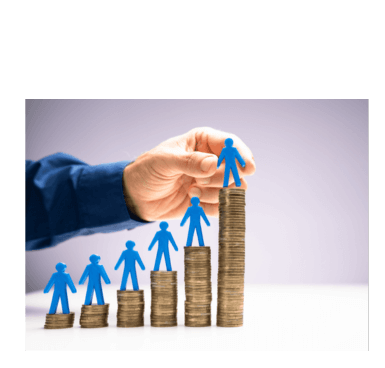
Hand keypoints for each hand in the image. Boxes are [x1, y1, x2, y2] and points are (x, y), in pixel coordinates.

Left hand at [123, 127, 254, 220]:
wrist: (136, 197)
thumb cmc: (147, 171)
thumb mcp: (164, 162)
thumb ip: (189, 162)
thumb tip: (213, 164)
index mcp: (202, 142)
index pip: (230, 144)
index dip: (241, 155)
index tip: (247, 168)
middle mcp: (211, 160)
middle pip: (235, 170)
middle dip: (220, 179)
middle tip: (199, 181)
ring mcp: (211, 182)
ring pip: (231, 191)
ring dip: (213, 194)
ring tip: (191, 192)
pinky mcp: (208, 201)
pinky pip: (221, 208)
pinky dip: (210, 207)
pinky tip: (192, 202)